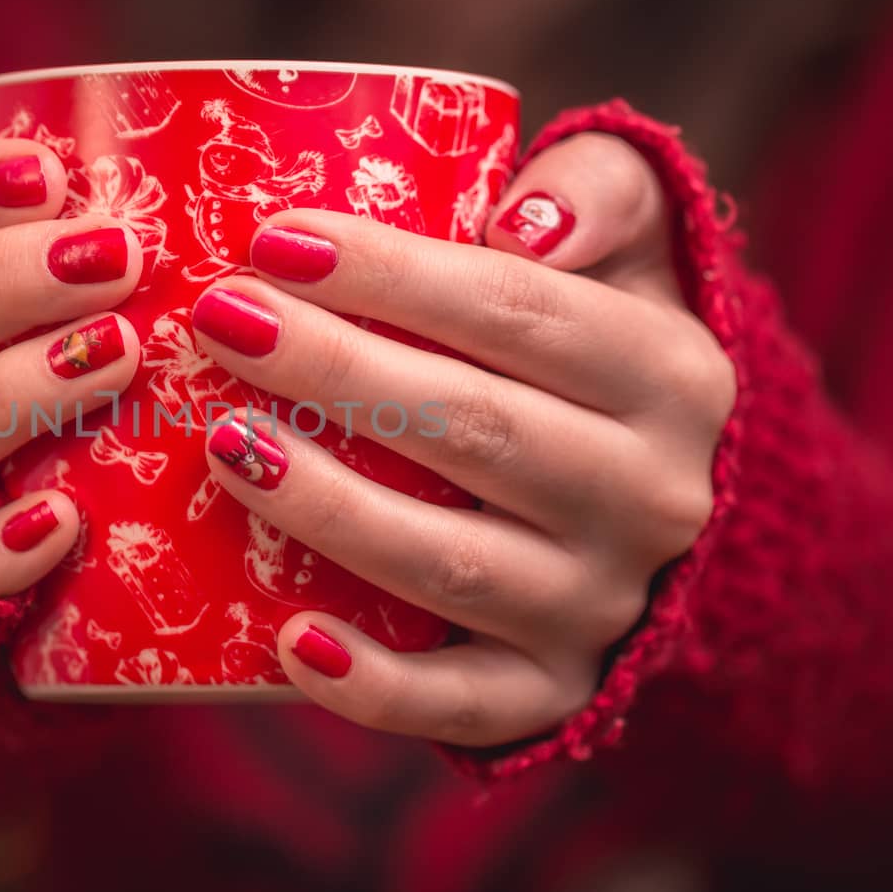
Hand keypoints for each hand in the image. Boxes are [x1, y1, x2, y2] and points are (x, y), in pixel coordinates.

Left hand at [192, 133, 735, 746]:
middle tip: (222, 323)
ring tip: (222, 444)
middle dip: (337, 375)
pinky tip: (286, 638)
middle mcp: (652, 497)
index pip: (522, 313)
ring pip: (451, 566)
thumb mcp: (627, 241)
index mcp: (671, 374)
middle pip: (479, 431)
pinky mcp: (548, 689)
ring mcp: (601, 604)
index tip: (275, 241)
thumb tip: (523, 224)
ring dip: (329, 509)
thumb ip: (598, 188)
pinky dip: (374, 685)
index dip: (395, 276)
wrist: (637, 492)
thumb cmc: (585, 338)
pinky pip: (462, 703)